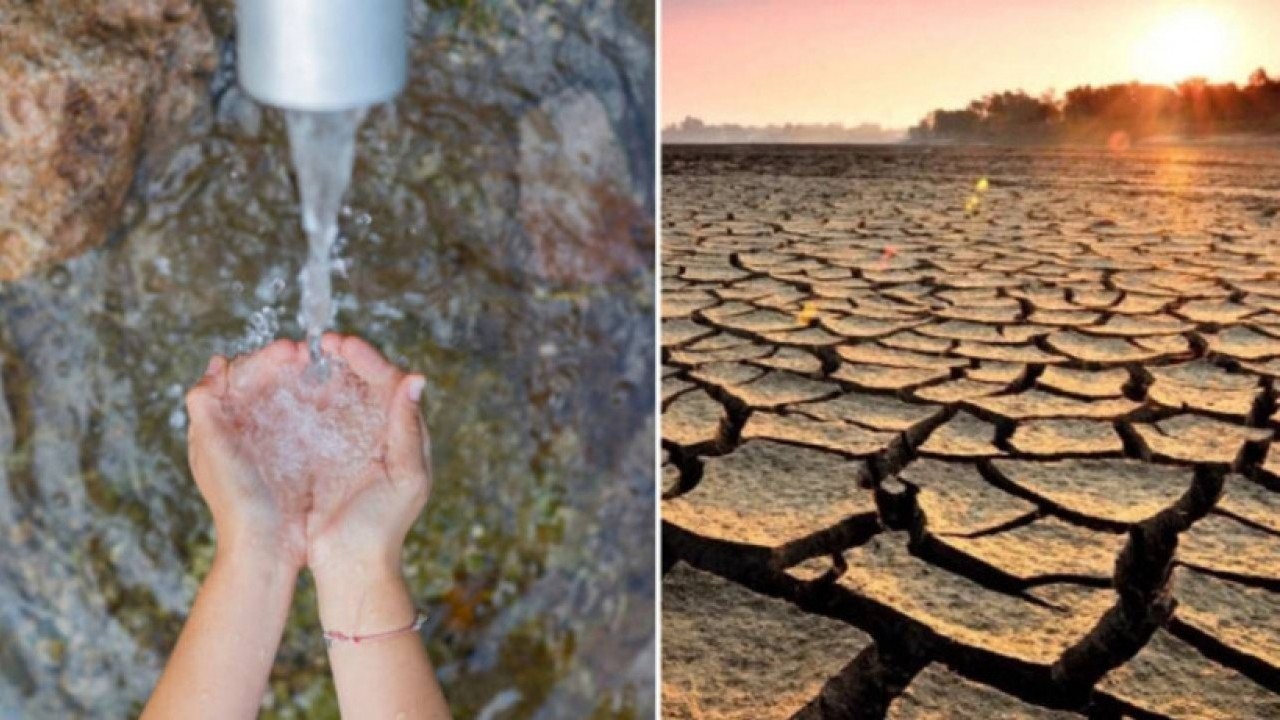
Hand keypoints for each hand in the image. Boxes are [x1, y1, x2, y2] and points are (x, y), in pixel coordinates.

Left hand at [185, 339, 310, 571]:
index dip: (264, 359)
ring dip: (305, 381)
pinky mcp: (295, 461)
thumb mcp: (214, 449)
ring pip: (287, 400)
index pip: (239, 378)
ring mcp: (270, 448)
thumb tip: (216, 365)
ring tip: (327, 368)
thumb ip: (206, 406)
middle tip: (311, 353)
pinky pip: (305, 424)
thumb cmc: (238, 503)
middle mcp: (242, 434)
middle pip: (265, 385)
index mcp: (218, 428)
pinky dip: (318, 406)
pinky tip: (336, 397)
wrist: (266, 551)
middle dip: (287, 365)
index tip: (292, 350)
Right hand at [305, 333, 431, 590]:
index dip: (367, 358)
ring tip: (302, 357)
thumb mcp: (404, 476)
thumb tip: (414, 379)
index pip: (389, 381)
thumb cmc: (382, 526)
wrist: (352, 567)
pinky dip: (304, 399)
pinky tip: (288, 388)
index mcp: (403, 435)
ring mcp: (350, 446)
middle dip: (343, 359)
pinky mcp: (324, 459)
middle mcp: (379, 435)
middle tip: (319, 343)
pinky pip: (316, 419)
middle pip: (364, 382)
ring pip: (339, 396)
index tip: (341, 343)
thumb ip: (408, 429)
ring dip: (322, 374)